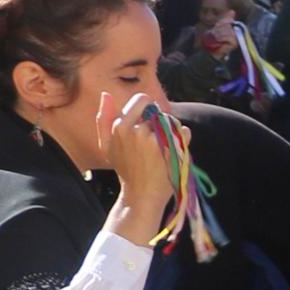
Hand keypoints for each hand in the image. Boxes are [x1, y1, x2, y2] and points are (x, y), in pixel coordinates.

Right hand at [105, 94, 183, 244]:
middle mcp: (138, 131)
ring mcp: (156, 140)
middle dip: (159, 122)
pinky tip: (173, 152)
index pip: (143, 99)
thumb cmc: (124, 169)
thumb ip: (104, 118)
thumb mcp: (107, 144)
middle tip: (154, 141)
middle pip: (159, 111)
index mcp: (121, 126)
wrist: (141, 195)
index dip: (148, 109)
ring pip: (172, 122)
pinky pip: (184, 132)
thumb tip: (106, 94)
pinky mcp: (172, 149)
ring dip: (171, 131)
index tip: (148, 123)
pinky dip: (183, 139)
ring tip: (162, 149)